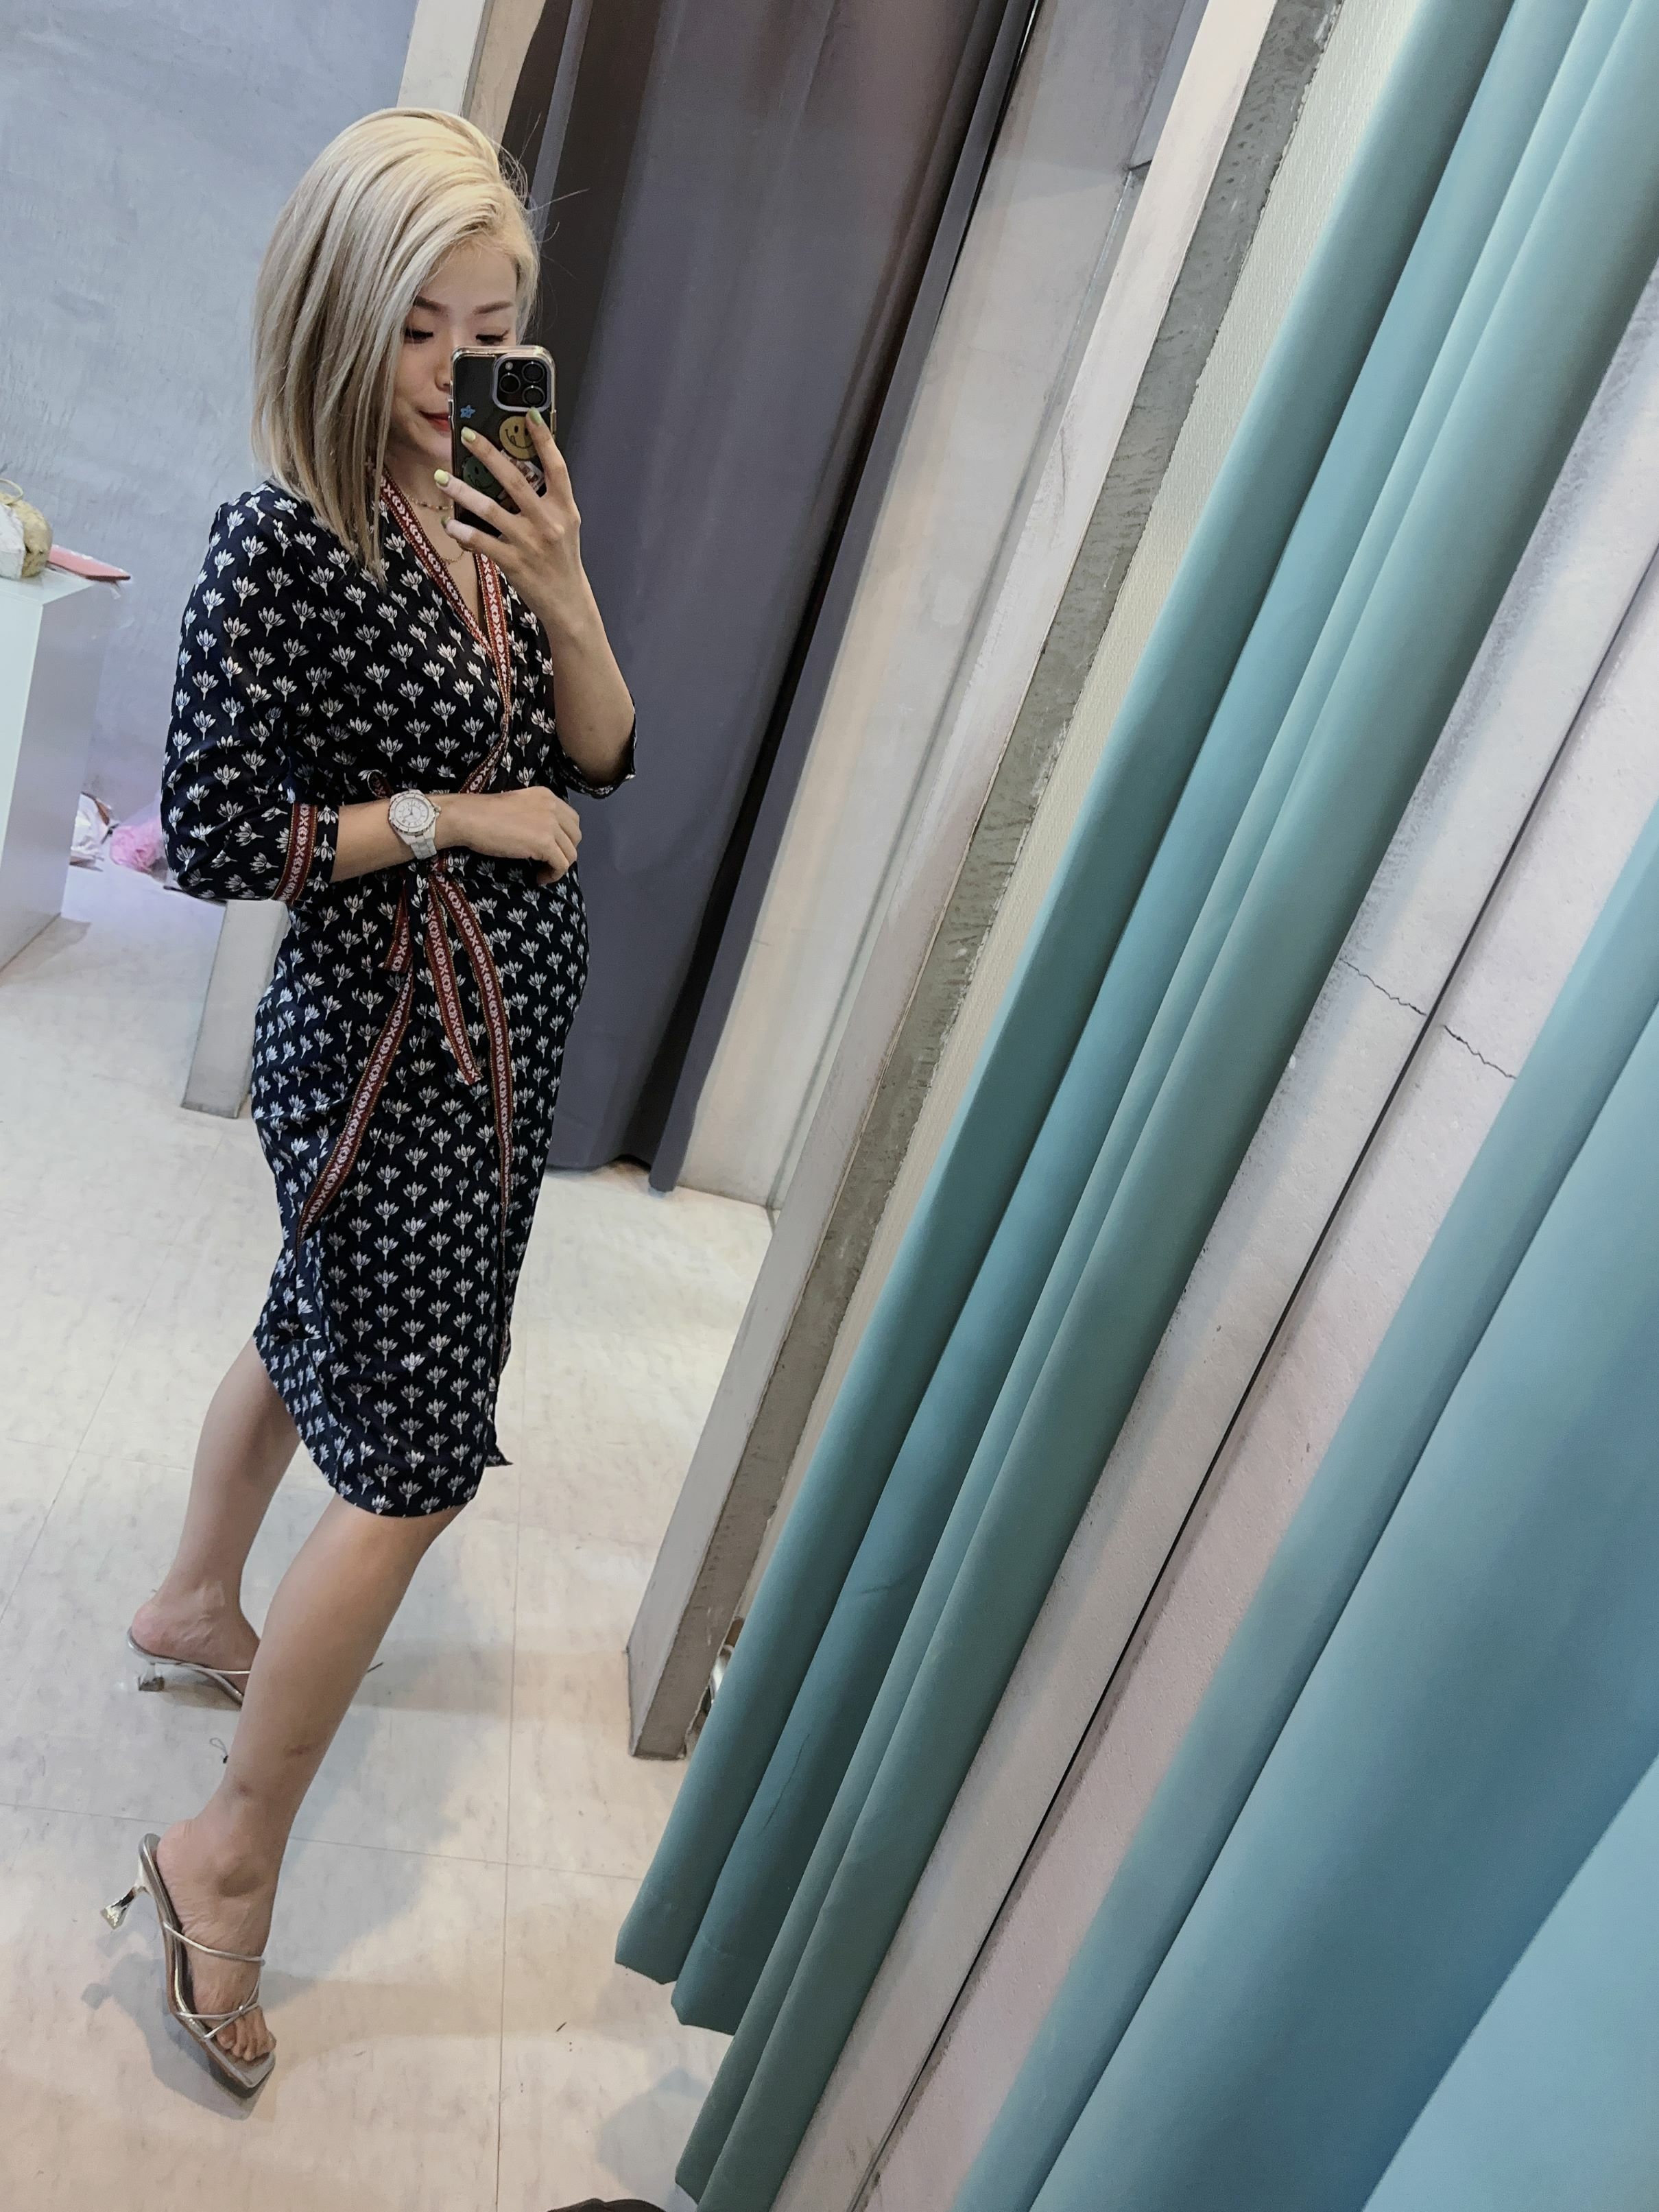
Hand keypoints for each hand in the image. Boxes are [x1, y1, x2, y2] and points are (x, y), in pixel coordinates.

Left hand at [438, 414, 593, 641]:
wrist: (568, 603)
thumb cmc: (561, 560)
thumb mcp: (564, 525)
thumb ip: (546, 498)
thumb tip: (515, 469)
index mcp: (564, 508)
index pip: (556, 467)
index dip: (543, 439)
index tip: (527, 414)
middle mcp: (549, 522)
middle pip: (516, 480)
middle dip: (488, 455)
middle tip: (465, 435)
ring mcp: (531, 543)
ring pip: (492, 510)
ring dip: (463, 493)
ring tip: (442, 479)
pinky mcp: (515, 563)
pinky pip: (484, 543)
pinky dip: (464, 534)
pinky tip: (450, 526)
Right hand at [443, 785, 580, 883]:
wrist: (469, 817)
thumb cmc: (484, 814)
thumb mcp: (519, 806)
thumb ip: (536, 815)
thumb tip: (546, 838)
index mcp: (547, 796)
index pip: (572, 820)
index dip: (564, 838)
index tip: (550, 849)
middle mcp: (553, 807)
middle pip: (575, 836)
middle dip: (565, 852)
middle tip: (548, 862)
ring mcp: (550, 825)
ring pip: (571, 853)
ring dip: (558, 866)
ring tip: (541, 872)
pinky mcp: (544, 842)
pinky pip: (561, 865)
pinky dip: (553, 875)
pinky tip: (538, 877)